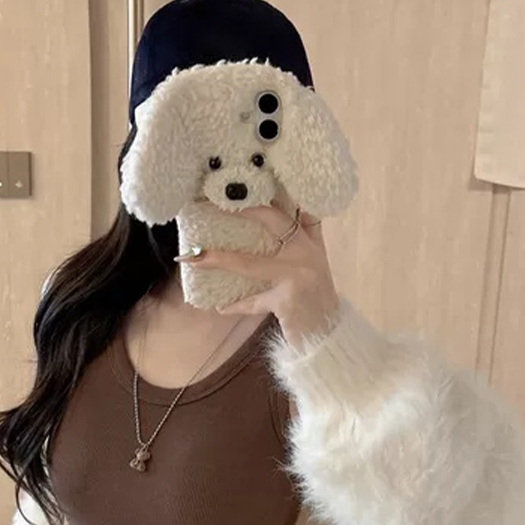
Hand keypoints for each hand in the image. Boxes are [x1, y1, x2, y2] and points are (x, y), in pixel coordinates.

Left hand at [175, 205, 339, 346]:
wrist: (329, 339)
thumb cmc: (315, 307)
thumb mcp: (313, 273)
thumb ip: (296, 251)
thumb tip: (274, 228)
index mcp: (313, 245)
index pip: (298, 207)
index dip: (275, 192)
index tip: (248, 185)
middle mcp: (309, 254)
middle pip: (274, 219)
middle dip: (245, 209)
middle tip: (213, 204)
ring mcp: (300, 276)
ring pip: (251, 263)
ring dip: (220, 259)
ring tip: (195, 258)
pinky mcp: (289, 300)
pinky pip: (254, 301)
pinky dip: (237, 306)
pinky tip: (221, 308)